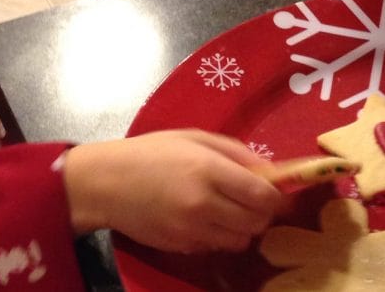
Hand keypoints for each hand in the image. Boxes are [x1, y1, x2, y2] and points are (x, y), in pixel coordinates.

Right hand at [63, 129, 282, 252]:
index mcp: (209, 170)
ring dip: (243, 228)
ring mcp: (191, 230)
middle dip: (263, 213)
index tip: (278, 193)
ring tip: (230, 210)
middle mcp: (203, 204)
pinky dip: (220, 237)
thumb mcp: (194, 137)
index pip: (261, 195)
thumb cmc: (151, 152)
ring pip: (240, 240)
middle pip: (256, 222)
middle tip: (254, 201)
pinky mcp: (181, 247)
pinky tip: (206, 219)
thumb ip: (235, 151)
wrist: (106, 183)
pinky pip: (216, 247)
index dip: (277, 197)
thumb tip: (269, 168)